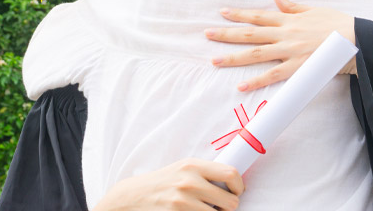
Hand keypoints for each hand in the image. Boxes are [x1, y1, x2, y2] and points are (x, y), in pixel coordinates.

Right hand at [92, 158, 243, 210]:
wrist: (133, 197)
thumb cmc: (162, 182)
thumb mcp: (182, 169)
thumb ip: (206, 172)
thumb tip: (235, 181)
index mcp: (192, 165)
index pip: (231, 174)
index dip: (239, 186)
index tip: (236, 192)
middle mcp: (189, 182)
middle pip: (231, 202)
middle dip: (228, 207)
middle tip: (218, 206)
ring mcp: (183, 202)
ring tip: (203, 210)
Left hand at [205, 0, 356, 91]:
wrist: (358, 40)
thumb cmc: (338, 24)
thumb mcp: (314, 10)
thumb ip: (291, 6)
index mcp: (288, 20)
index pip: (258, 16)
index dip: (239, 15)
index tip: (222, 13)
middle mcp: (285, 35)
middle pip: (250, 34)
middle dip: (227, 34)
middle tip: (207, 34)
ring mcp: (290, 52)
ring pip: (256, 54)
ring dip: (233, 58)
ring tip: (214, 60)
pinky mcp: (298, 68)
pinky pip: (273, 76)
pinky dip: (256, 82)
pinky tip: (241, 87)